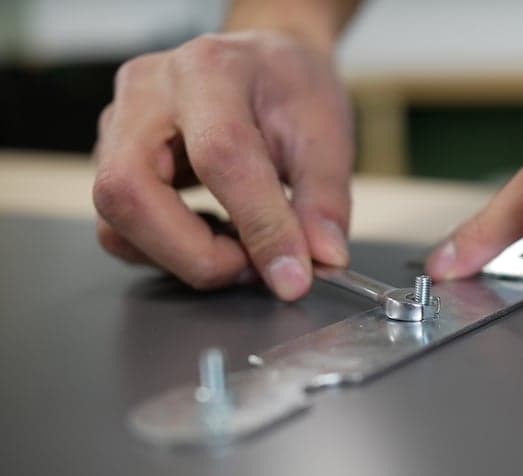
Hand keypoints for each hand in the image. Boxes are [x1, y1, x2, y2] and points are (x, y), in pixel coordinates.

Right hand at [93, 30, 352, 299]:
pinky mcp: (111, 162)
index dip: (259, 226)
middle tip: (255, 268)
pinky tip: (212, 235)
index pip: (221, 156)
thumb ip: (325, 202)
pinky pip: (118, 231)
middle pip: (131, 191)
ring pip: (115, 221)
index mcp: (210, 69)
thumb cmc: (292, 92)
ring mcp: (117, 127)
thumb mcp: (326, 136)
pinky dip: (167, 253)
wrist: (262, 67)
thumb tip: (323, 261)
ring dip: (182, 259)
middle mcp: (146, 93)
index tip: (294, 276)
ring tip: (241, 251)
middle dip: (197, 254)